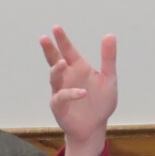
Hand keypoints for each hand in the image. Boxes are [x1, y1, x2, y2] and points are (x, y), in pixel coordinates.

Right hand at [39, 25, 117, 155]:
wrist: (95, 127)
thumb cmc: (101, 103)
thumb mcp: (109, 79)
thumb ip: (108, 58)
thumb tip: (110, 34)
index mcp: (78, 68)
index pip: (68, 51)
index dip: (62, 40)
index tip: (56, 28)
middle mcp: (67, 78)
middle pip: (54, 61)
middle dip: (49, 50)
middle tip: (44, 38)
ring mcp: (60, 91)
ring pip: (54, 78)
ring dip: (57, 70)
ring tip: (62, 62)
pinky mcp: (59, 107)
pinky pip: (61, 98)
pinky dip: (70, 94)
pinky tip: (82, 93)